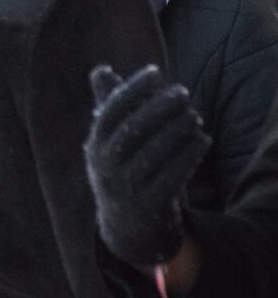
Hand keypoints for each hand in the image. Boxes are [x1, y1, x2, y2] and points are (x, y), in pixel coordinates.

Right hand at [85, 65, 210, 266]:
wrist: (128, 227)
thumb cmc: (123, 170)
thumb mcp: (110, 143)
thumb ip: (109, 107)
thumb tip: (101, 70)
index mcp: (95, 146)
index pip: (110, 111)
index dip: (132, 89)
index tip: (155, 72)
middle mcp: (106, 166)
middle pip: (135, 129)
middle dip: (160, 107)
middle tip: (183, 93)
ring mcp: (128, 187)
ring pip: (157, 151)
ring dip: (179, 130)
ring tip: (195, 116)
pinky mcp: (152, 204)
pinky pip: (175, 174)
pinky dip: (191, 154)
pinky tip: (203, 139)